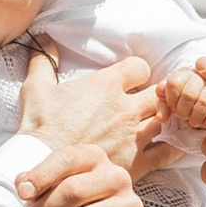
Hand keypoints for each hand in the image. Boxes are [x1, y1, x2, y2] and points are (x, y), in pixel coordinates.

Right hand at [15, 48, 163, 169]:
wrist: (40, 167)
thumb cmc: (39, 129)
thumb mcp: (36, 88)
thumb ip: (44, 61)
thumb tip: (45, 39)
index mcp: (107, 86)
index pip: (140, 67)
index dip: (136, 72)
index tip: (130, 81)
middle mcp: (126, 108)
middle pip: (159, 93)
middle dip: (154, 95)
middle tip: (144, 103)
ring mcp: (134, 136)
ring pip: (165, 120)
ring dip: (159, 120)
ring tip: (150, 125)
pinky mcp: (137, 162)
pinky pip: (167, 152)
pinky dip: (170, 148)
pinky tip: (165, 147)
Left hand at [158, 67, 205, 134]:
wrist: (202, 99)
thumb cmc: (180, 100)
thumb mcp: (168, 100)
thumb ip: (161, 104)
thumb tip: (161, 117)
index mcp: (184, 73)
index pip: (174, 83)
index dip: (171, 99)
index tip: (172, 106)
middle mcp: (201, 76)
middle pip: (189, 94)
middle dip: (183, 110)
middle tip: (183, 116)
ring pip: (205, 101)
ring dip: (196, 116)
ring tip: (193, 122)